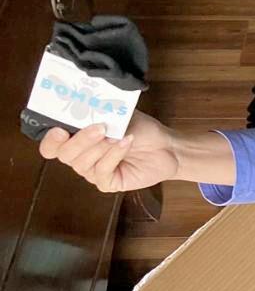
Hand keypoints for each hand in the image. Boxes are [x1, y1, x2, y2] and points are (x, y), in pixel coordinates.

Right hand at [39, 111, 178, 192]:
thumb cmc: (141, 129)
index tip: (60, 129)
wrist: (167, 146)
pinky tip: (126, 143)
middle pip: (64, 154)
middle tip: (99, 128)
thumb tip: (84, 108)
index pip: (51, 145)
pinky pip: (101, 171)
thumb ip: (98, 113)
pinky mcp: (107, 183)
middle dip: (80, 140)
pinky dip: (114, 155)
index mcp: (77, 138)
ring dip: (100, 147)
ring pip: (81, 163)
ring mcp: (93, 171)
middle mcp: (81, 156)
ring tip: (117, 135)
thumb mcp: (118, 115)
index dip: (51, 140)